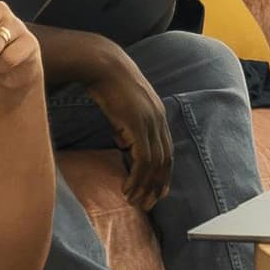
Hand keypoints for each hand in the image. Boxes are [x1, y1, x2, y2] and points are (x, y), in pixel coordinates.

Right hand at [49, 29, 172, 209]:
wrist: (102, 64)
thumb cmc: (107, 82)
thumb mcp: (122, 107)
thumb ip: (127, 125)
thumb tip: (123, 142)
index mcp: (158, 115)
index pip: (166, 151)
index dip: (163, 173)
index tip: (157, 191)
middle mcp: (159, 120)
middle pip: (165, 161)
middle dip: (158, 186)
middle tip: (149, 204)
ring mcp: (151, 123)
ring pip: (155, 164)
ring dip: (145, 186)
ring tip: (135, 201)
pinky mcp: (139, 126)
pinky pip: (143, 160)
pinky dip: (137, 177)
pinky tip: (128, 188)